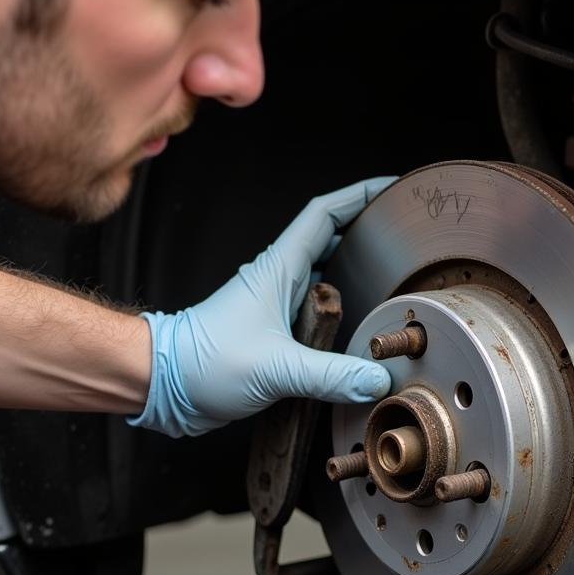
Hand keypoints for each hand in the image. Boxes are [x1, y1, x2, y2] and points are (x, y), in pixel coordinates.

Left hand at [130, 177, 395, 436]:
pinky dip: (344, 318)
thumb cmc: (204, 363)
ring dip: (358, 279)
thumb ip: (331, 375)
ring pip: (329, 282)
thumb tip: (376, 379)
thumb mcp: (276, 369)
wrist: (166, 386)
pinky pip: (320, 317)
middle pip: (335, 244)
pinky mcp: (278, 335)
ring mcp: (279, 308)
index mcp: (279, 270)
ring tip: (395, 284)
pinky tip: (363, 333)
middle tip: (407, 240)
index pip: (325, 215)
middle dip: (370, 236)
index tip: (392, 188)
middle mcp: (281, 282)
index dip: (360, 195)